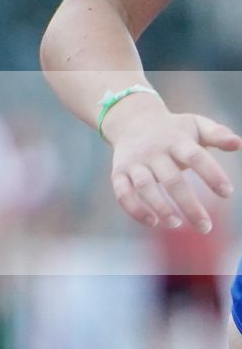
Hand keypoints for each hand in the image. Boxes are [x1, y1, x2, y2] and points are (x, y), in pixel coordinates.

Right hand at [104, 95, 239, 232]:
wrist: (132, 120)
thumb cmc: (173, 130)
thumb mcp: (196, 125)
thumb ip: (217, 134)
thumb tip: (238, 144)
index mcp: (176, 140)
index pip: (195, 157)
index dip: (211, 174)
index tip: (227, 193)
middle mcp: (153, 151)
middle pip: (171, 179)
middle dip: (189, 205)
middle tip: (206, 227)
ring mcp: (134, 162)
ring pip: (145, 187)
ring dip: (160, 207)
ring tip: (178, 224)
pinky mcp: (119, 172)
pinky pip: (122, 193)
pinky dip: (135, 209)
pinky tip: (153, 222)